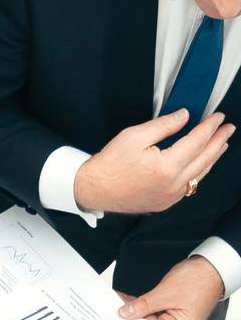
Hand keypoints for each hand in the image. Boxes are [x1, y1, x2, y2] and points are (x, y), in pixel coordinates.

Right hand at [74, 110, 233, 215]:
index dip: (209, 127)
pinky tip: (201, 164)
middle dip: (218, 141)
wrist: (93, 190)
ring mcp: (169, 197)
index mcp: (165, 167)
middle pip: (204, 159)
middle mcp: (171, 185)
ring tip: (221, 145)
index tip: (218, 117)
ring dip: (212, 158)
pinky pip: (188, 186)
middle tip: (228, 129)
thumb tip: (185, 117)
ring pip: (199, 174)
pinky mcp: (163, 203)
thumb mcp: (134, 136)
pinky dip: (198, 172)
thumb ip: (164, 125)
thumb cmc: (108, 165)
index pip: (197, 142)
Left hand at [116, 254, 224, 319]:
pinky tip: (128, 302)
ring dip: (134, 312)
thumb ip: (144, 305)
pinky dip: (142, 307)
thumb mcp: (165, 292)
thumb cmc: (198, 279)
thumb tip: (125, 314)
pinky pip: (154, 312)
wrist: (212, 266)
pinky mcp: (173, 313)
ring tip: (116, 306)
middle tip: (111, 315)